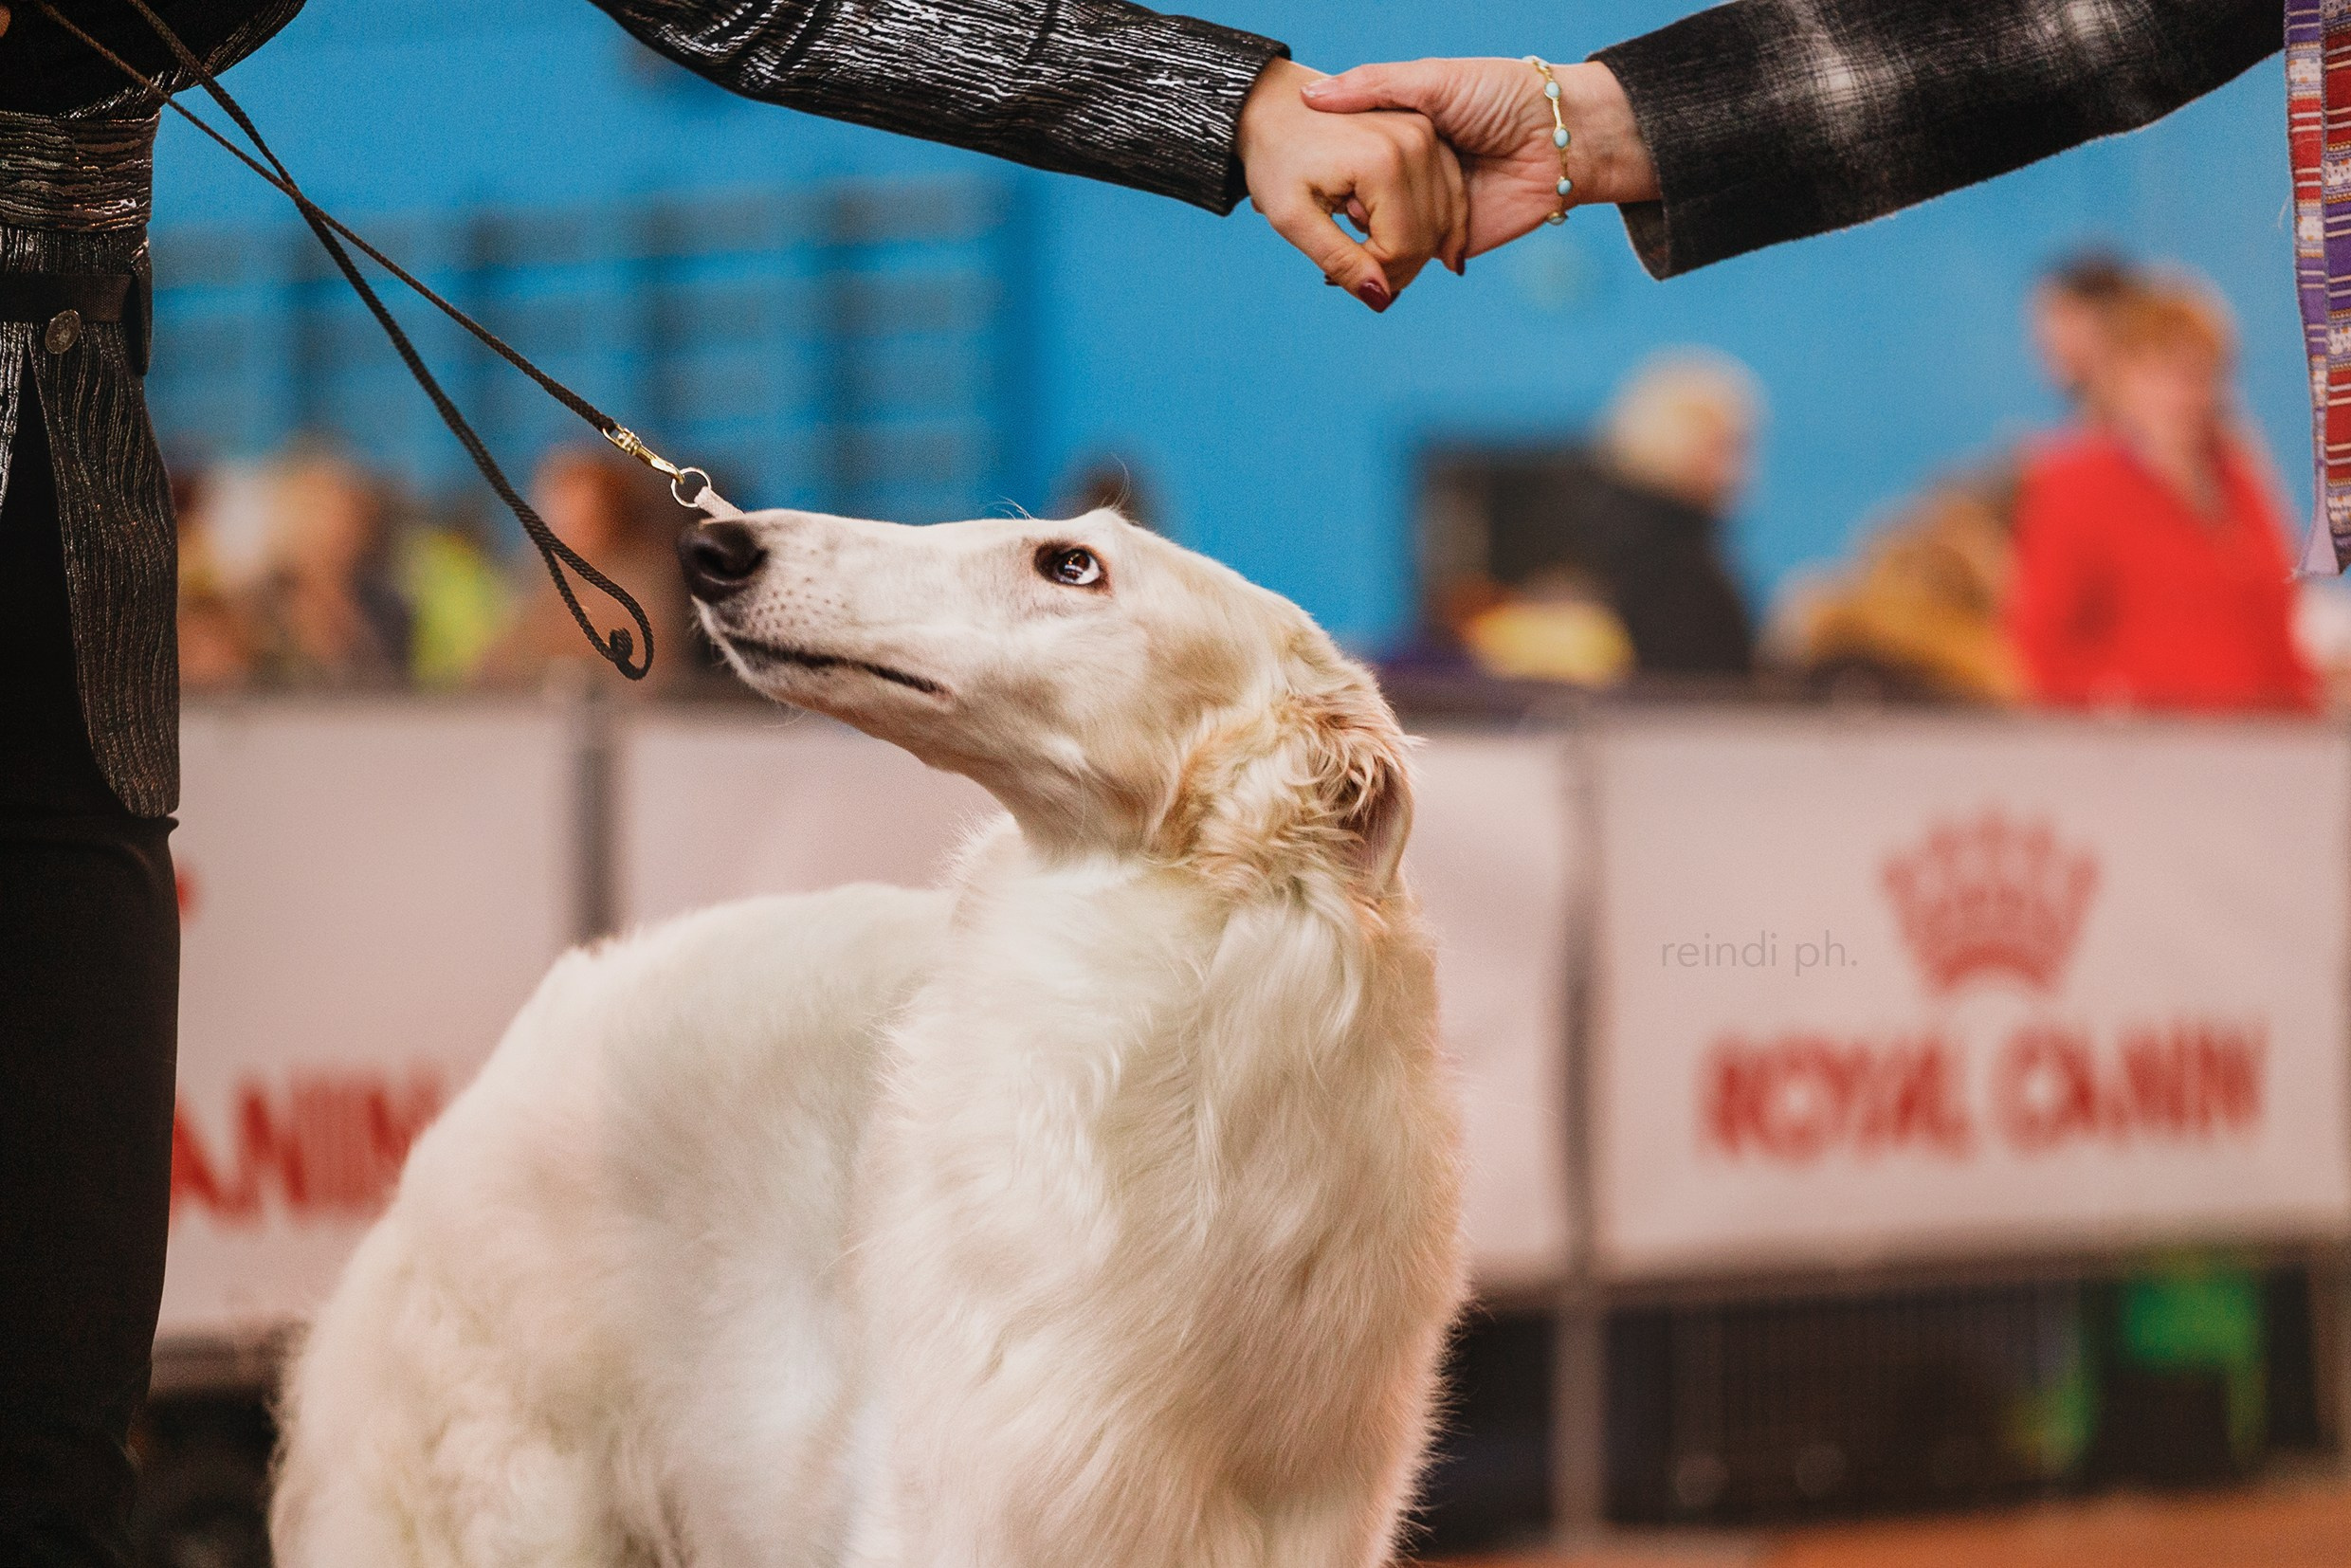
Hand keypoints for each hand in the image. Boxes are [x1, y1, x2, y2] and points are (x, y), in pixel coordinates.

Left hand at [1236, 58, 1467, 311]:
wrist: (1275, 106)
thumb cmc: (1275, 161)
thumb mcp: (1291, 217)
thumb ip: (1337, 259)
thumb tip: (1382, 300)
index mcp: (1383, 163)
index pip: (1401, 250)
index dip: (1372, 275)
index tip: (1335, 272)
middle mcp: (1416, 143)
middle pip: (1426, 238)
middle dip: (1392, 266)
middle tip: (1351, 263)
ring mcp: (1428, 134)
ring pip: (1442, 221)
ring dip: (1410, 246)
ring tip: (1366, 241)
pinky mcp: (1432, 134)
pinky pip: (1448, 195)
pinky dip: (1431, 225)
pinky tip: (1405, 239)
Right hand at [1302, 58, 1659, 258]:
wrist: (1565, 138)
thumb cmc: (1503, 95)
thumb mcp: (1431, 80)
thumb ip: (1373, 86)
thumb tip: (1312, 95)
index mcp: (1407, 135)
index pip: (1352, 158)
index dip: (1328, 167)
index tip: (1304, 164)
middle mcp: (1416, 176)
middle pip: (1362, 204)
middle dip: (1339, 213)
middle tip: (1324, 207)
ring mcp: (1433, 212)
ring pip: (1382, 238)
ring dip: (1360, 244)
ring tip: (1338, 238)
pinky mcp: (1454, 245)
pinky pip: (1413, 263)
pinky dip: (1387, 270)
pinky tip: (1354, 269)